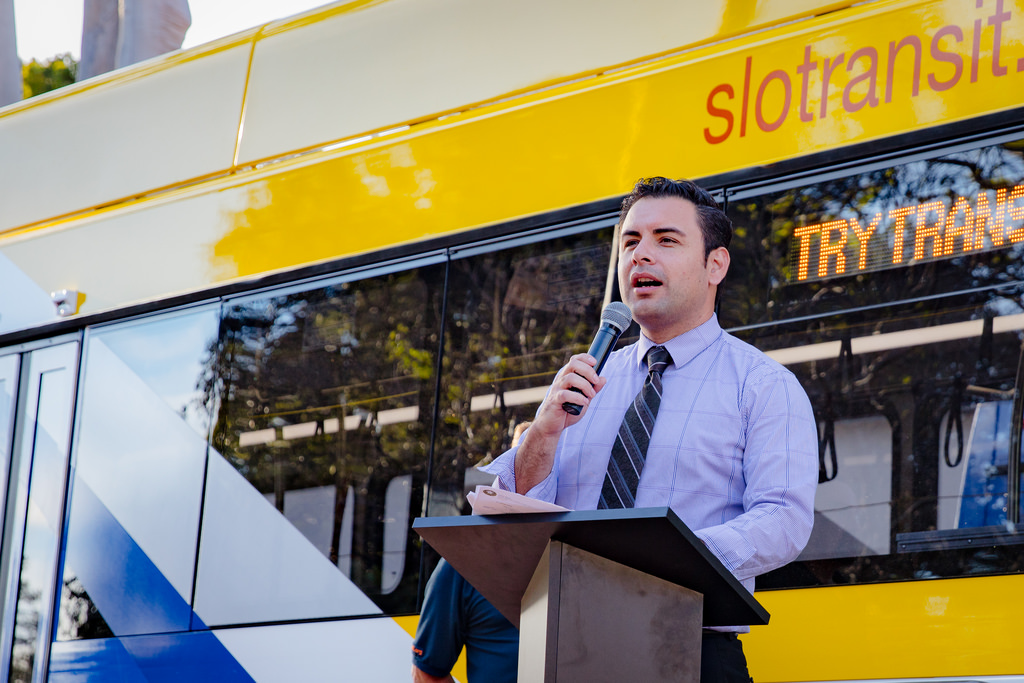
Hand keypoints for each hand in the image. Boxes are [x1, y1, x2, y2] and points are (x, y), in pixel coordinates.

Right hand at [514, 354, 606, 492]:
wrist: (547, 433)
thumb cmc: (563, 417)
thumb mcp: (581, 402)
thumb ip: (592, 390)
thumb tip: (604, 378)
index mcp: (565, 379)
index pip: (575, 360)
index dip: (586, 358)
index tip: (596, 363)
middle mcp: (559, 383)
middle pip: (573, 364)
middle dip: (588, 371)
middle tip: (596, 383)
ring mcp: (554, 393)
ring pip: (570, 377)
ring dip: (585, 385)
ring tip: (590, 397)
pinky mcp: (553, 405)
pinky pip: (566, 396)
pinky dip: (578, 399)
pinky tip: (582, 407)